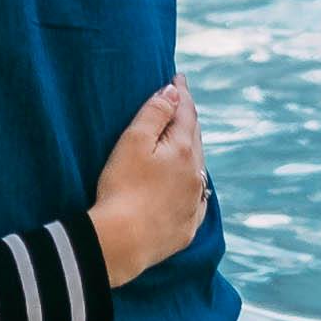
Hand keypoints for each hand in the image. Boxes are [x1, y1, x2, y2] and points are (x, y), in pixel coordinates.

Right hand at [87, 76, 208, 283]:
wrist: (121, 242)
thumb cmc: (121, 187)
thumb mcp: (133, 142)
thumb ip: (155, 113)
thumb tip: (173, 91)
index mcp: (184, 151)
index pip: (187, 113)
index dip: (181, 93)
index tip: (177, 77)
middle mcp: (197, 176)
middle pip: (195, 139)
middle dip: (188, 119)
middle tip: (181, 102)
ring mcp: (194, 204)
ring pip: (199, 168)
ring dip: (192, 150)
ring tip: (184, 139)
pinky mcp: (187, 227)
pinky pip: (197, 198)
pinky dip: (193, 184)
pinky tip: (190, 185)